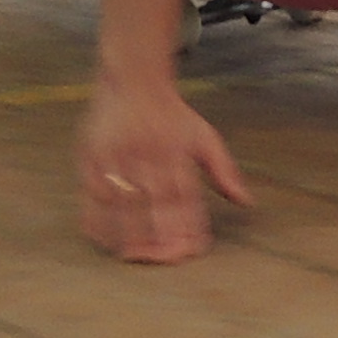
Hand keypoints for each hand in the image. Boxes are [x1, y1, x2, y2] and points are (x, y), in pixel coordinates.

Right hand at [77, 88, 252, 262]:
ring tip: (133, 257)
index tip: (192, 250)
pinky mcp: (91, 155)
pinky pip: (90, 191)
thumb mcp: (204, 136)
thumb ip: (224, 171)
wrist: (133, 77)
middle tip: (163, 260)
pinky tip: (104, 240)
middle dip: (158, 232)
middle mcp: (146, 152)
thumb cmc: (171, 115)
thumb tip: (246, 202)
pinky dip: (95, 217)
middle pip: (152, 200)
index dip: (188, 224)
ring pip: (120, 199)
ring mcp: (116, 154)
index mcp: (176, 150)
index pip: (184, 195)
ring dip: (125, 231)